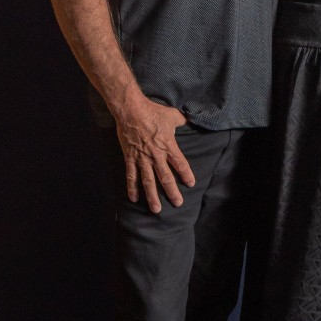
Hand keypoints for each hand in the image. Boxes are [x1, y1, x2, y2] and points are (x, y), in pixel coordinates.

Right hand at [116, 96, 195, 212]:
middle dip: (172, 192)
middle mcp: (156, 156)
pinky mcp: (130, 158)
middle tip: (178, 203)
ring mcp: (142, 158)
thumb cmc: (152, 111)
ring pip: (148, 181)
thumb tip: (187, 120)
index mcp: (168, 146)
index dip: (186, 175)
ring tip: (156, 209)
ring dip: (152, 196)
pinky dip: (132, 188)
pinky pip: (131, 176)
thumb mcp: (172, 115)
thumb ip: (181, 121)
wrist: (131, 110)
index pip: (180, 164)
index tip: (190, 184)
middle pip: (166, 178)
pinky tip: (134, 198)